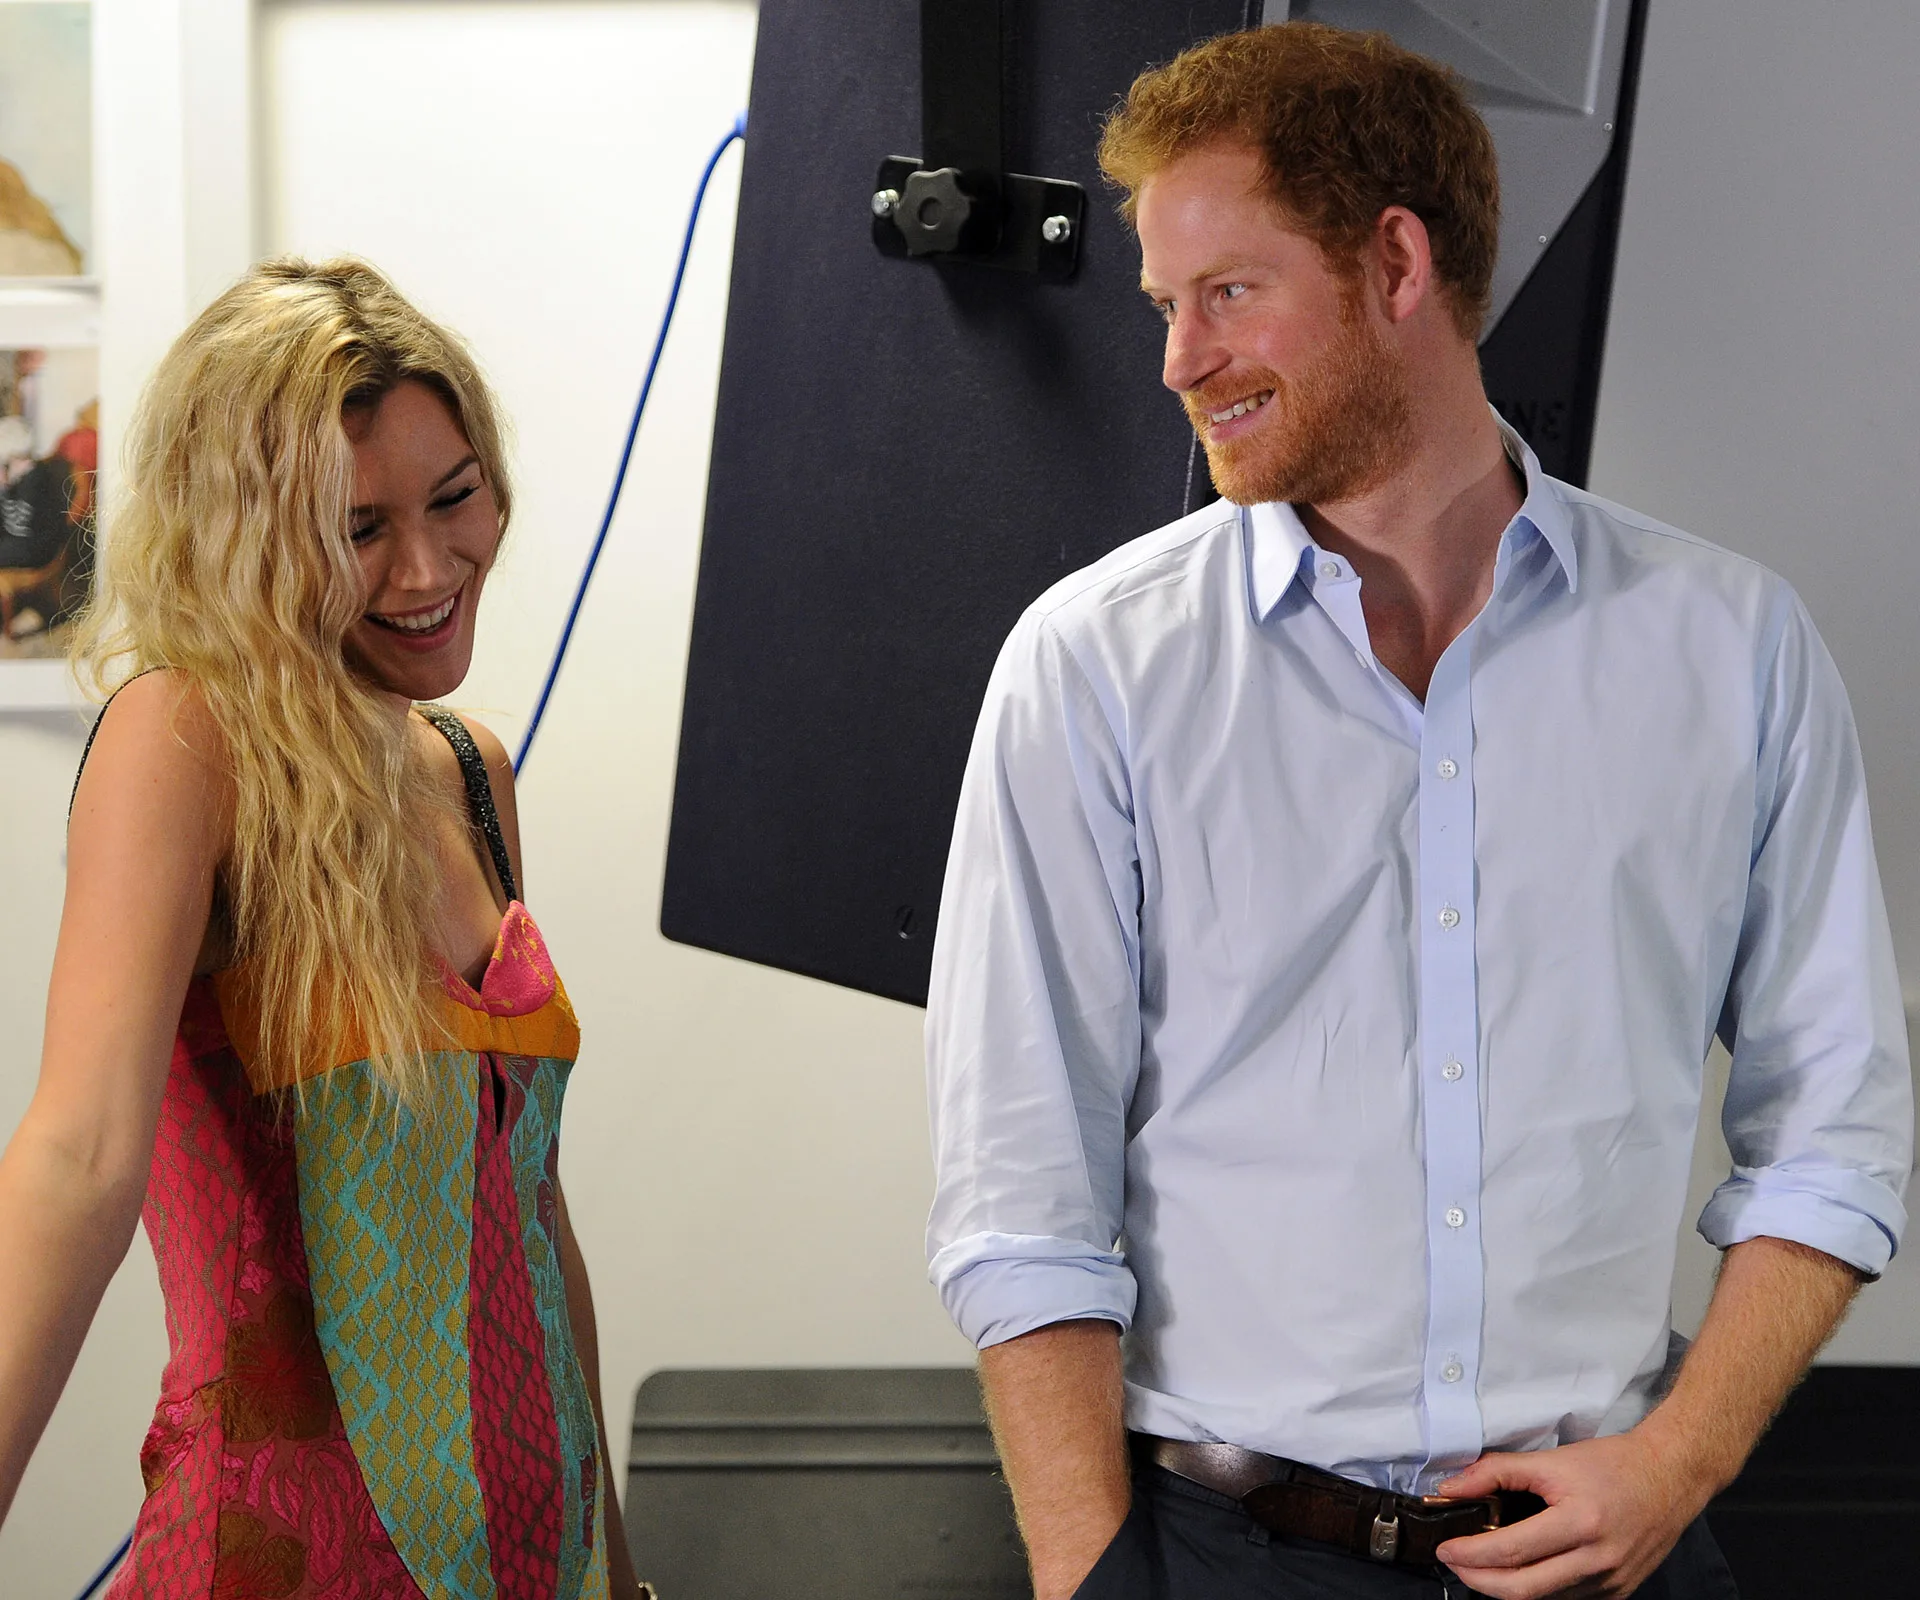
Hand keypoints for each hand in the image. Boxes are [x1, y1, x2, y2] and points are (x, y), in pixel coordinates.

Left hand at [1432, 1428, 1713, 1598]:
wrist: (1670, 1477)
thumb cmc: (1611, 1465)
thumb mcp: (1551, 1459)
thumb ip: (1496, 1472)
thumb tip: (1450, 1489)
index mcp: (1580, 1523)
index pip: (1511, 1551)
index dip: (1471, 1554)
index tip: (1445, 1548)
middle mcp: (1597, 1560)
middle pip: (1523, 1589)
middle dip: (1479, 1581)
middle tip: (1454, 1562)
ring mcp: (1611, 1583)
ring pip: (1543, 1598)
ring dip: (1504, 1587)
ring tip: (1481, 1565)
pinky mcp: (1619, 1592)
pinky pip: (1566, 1598)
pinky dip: (1537, 1587)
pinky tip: (1520, 1569)